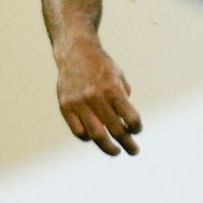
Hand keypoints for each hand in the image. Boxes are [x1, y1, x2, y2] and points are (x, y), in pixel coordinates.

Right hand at [55, 41, 141, 155]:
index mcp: (113, 89)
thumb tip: (127, 124)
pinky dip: (88, 137)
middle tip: (134, 151)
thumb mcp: (119, 78)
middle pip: (115, 130)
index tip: (137, 130)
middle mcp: (95, 97)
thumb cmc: (102, 67)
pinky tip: (94, 137)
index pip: (130, 118)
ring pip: (95, 135)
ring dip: (108, 147)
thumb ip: (123, 100)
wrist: (75, 51)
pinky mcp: (65, 107)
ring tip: (116, 151)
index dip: (136, 128)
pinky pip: (78, 131)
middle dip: (127, 143)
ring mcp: (79, 103)